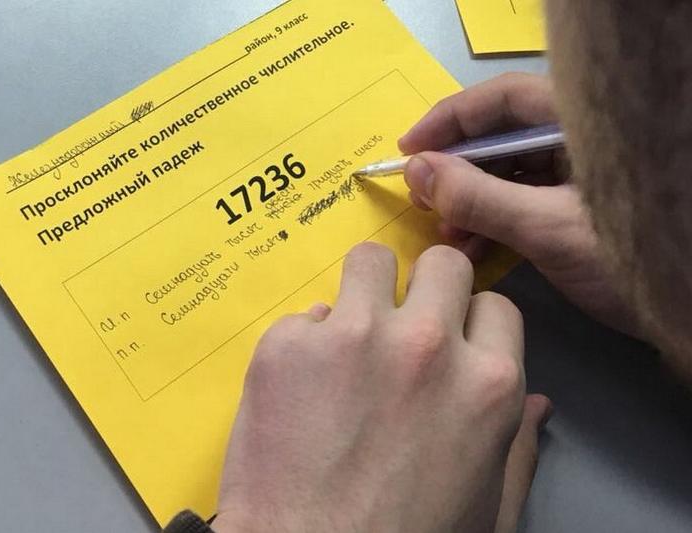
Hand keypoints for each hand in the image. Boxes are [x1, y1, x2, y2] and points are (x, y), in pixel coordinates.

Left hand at [213, 243, 550, 532]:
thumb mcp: (486, 508)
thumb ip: (517, 448)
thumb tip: (541, 405)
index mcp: (488, 383)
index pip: (494, 304)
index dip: (468, 321)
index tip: (446, 340)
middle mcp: (427, 345)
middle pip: (441, 264)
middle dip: (425, 288)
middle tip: (398, 326)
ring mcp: (353, 336)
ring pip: (369, 260)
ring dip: (362, 291)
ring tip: (347, 336)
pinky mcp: (287, 345)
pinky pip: (302, 319)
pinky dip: (303, 347)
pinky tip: (297, 391)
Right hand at [399, 72, 641, 338]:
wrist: (686, 311)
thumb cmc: (628, 257)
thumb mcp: (546, 227)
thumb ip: (479, 198)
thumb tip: (417, 172)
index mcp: (581, 124)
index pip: (504, 98)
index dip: (450, 119)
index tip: (409, 149)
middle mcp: (577, 142)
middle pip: (501, 137)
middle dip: (457, 170)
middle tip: (423, 199)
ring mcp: (576, 177)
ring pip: (508, 174)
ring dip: (470, 202)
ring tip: (447, 234)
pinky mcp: (575, 210)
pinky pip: (522, 203)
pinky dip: (493, 223)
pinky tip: (473, 250)